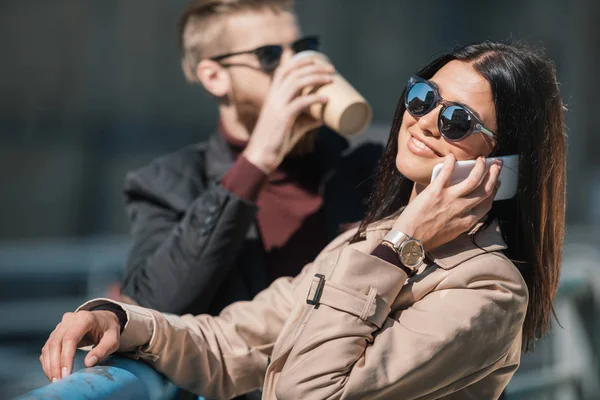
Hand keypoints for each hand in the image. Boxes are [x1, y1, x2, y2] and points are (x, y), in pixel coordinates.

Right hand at [40, 310, 120, 381]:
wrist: (103, 319)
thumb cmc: (109, 330)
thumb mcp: (113, 340)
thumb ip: (103, 350)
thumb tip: (88, 363)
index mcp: (85, 318)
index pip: (70, 338)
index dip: (66, 357)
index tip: (66, 374)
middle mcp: (70, 319)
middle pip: (56, 342)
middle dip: (55, 364)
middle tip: (58, 381)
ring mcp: (61, 325)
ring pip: (49, 345)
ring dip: (49, 364)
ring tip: (55, 380)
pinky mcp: (56, 332)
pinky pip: (48, 347)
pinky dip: (48, 361)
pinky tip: (52, 372)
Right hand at [243, 55, 333, 172]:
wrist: (262, 154)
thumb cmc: (277, 139)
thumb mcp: (293, 125)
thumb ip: (307, 119)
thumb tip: (324, 117)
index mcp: (273, 95)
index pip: (283, 70)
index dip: (299, 61)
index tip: (315, 58)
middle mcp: (274, 97)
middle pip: (294, 72)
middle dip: (313, 66)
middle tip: (331, 69)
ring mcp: (278, 106)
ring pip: (297, 83)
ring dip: (316, 77)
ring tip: (330, 79)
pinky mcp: (283, 117)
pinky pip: (300, 103)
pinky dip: (314, 99)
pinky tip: (326, 98)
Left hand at [392, 154, 501, 250]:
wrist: (409, 240)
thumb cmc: (426, 239)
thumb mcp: (450, 234)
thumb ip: (459, 221)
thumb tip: (462, 208)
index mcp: (466, 222)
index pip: (486, 204)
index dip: (494, 192)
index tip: (495, 183)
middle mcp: (462, 209)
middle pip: (484, 190)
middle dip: (493, 176)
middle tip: (495, 167)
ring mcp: (449, 199)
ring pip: (473, 179)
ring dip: (480, 167)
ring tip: (481, 160)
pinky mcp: (435, 191)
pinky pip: (446, 173)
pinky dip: (451, 163)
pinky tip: (452, 157)